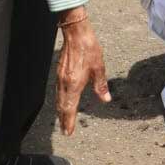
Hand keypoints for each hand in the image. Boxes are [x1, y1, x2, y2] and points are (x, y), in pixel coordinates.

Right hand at [55, 6, 110, 134]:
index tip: (68, 132)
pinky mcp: (59, 72)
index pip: (70, 107)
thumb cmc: (88, 48)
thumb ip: (101, 85)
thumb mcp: (99, 67)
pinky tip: (62, 102)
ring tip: (63, 120)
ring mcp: (60, 77)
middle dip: (63, 120)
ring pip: (58, 99)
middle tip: (65, 131)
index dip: (69, 121)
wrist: (75, 33)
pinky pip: (58, 92)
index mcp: (74, 84)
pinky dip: (59, 101)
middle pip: (62, 106)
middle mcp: (65, 83)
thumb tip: (105, 99)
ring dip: (60, 111)